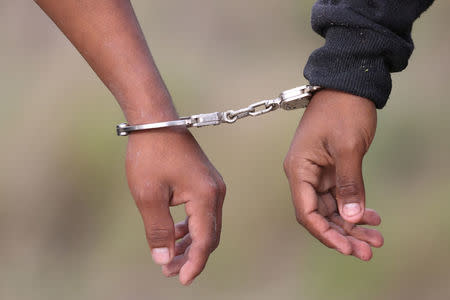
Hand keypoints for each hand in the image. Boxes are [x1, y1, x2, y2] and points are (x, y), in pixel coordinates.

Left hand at [126, 128, 225, 284]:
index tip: (181, 280)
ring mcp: (212, 186)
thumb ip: (158, 230)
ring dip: (189, 242)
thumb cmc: (151, 154)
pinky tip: (173, 233)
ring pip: (206, 225)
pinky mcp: (205, 182)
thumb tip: (164, 259)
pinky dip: (189, 227)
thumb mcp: (149, 196)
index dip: (195, 263)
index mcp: (206, 195)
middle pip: (209, 234)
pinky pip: (201, 212)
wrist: (156, 121)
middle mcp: (215, 192)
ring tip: (168, 257)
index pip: (206, 239)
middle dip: (191, 256)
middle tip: (169, 271)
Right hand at [283, 89, 382, 259]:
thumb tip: (351, 218)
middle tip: (367, 250)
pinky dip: (355, 208)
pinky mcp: (330, 170)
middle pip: (320, 215)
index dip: (325, 233)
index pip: (306, 212)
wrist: (348, 85)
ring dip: (352, 224)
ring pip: (332, 209)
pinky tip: (372, 218)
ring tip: (375, 238)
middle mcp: (304, 175)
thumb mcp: (348, 148)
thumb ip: (349, 184)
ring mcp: (317, 173)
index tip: (347, 248)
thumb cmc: (343, 111)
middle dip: (342, 234)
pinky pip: (340, 196)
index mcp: (299, 170)